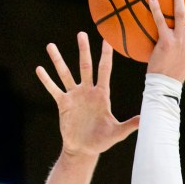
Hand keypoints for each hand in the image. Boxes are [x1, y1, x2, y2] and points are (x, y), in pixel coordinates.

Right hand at [36, 33, 139, 157]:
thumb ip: (129, 125)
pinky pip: (54, 89)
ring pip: (66, 74)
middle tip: (81, 33)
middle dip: (83, 50)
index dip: (106, 55)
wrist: (84, 149)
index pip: (104, 70)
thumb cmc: (102, 141)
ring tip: (50, 46)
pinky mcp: (63, 104)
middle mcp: (88, 91)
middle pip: (85, 66)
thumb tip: (145, 120)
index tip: (107, 40)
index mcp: (102, 95)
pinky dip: (47, 80)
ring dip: (58, 60)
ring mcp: (75, 96)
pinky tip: (39, 69)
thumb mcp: (117, 133)